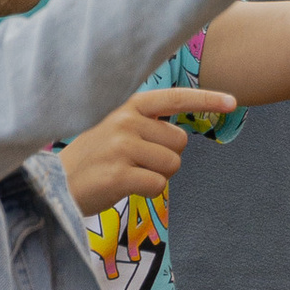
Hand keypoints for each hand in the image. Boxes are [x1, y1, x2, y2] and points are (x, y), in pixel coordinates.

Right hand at [62, 84, 232, 215]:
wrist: (55, 184)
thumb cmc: (93, 158)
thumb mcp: (114, 128)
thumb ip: (145, 123)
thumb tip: (181, 135)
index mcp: (127, 106)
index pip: (175, 98)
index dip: (206, 100)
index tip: (234, 102)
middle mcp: (126, 121)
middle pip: (180, 142)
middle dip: (166, 157)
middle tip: (135, 162)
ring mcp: (122, 147)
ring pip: (172, 165)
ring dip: (156, 175)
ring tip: (127, 173)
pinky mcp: (119, 175)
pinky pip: (159, 185)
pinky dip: (148, 191)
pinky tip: (124, 187)